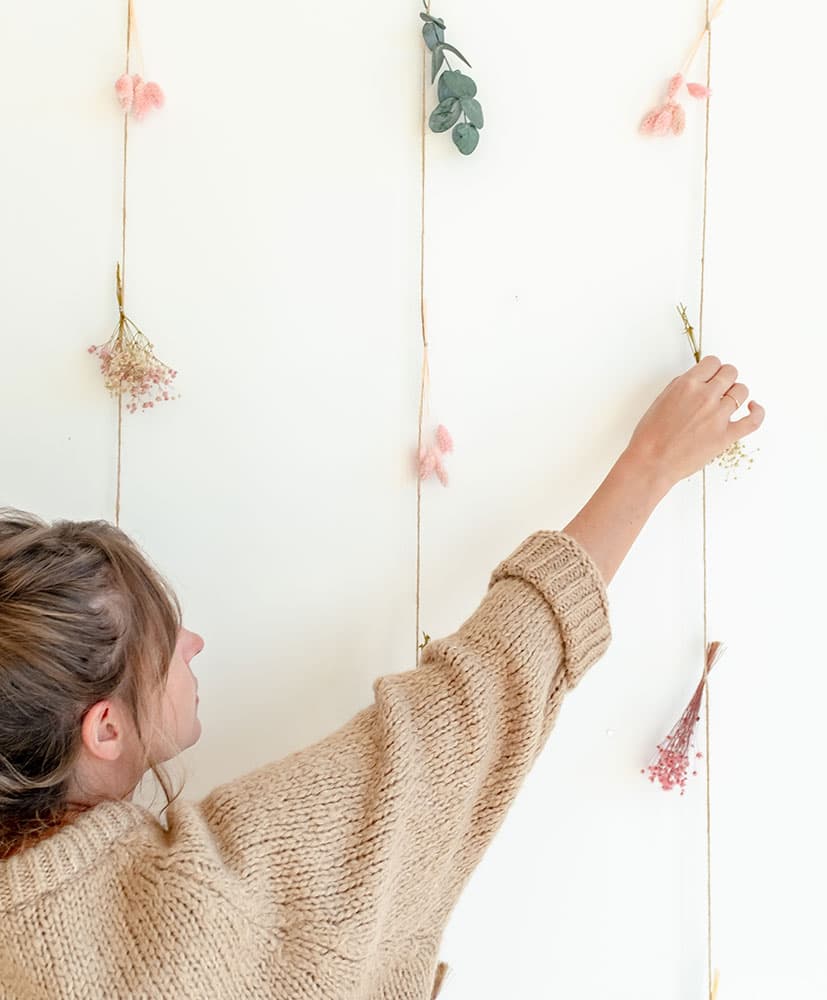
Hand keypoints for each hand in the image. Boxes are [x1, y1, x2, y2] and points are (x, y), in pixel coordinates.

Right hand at [624, 355, 764, 489]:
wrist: (651, 462)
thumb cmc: (650, 435)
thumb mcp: (661, 400)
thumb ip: (682, 386)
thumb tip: (698, 380)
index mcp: (687, 385)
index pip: (713, 362)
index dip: (712, 369)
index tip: (710, 376)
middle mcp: (705, 396)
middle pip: (730, 372)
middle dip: (725, 378)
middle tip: (719, 388)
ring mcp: (719, 416)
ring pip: (742, 391)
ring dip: (736, 393)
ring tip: (728, 402)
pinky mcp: (727, 435)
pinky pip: (753, 420)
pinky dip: (757, 412)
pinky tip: (753, 408)